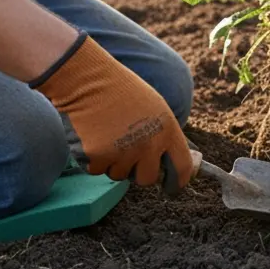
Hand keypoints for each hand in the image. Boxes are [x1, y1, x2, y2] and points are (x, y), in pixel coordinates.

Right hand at [31, 33, 195, 191]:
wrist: (88, 80)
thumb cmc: (121, 91)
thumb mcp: (155, 108)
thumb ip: (163, 135)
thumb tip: (171, 162)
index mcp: (167, 131)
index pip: (181, 168)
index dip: (178, 182)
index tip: (172, 188)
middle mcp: (148, 145)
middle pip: (147, 179)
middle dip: (138, 172)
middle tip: (128, 155)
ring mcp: (123, 153)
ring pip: (119, 175)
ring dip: (113, 162)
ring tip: (107, 134)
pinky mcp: (97, 157)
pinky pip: (97, 170)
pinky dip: (93, 158)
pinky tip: (92, 135)